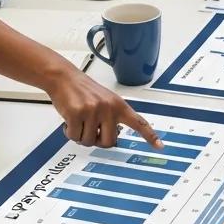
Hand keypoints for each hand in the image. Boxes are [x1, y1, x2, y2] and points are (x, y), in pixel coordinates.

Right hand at [44, 66, 163, 149]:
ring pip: (89, 141)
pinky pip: (74, 137)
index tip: (160, 146)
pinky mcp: (76, 114)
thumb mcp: (105, 101)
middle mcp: (108, 108)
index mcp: (118, 105)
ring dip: (81, 135)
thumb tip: (112, 140)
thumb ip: (112, 118)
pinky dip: (69, 132)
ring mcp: (93, 111)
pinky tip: (69, 120)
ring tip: (79, 120)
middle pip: (109, 143)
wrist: (64, 77)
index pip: (138, 122)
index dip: (149, 135)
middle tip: (90, 130)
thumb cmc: (83, 91)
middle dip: (97, 140)